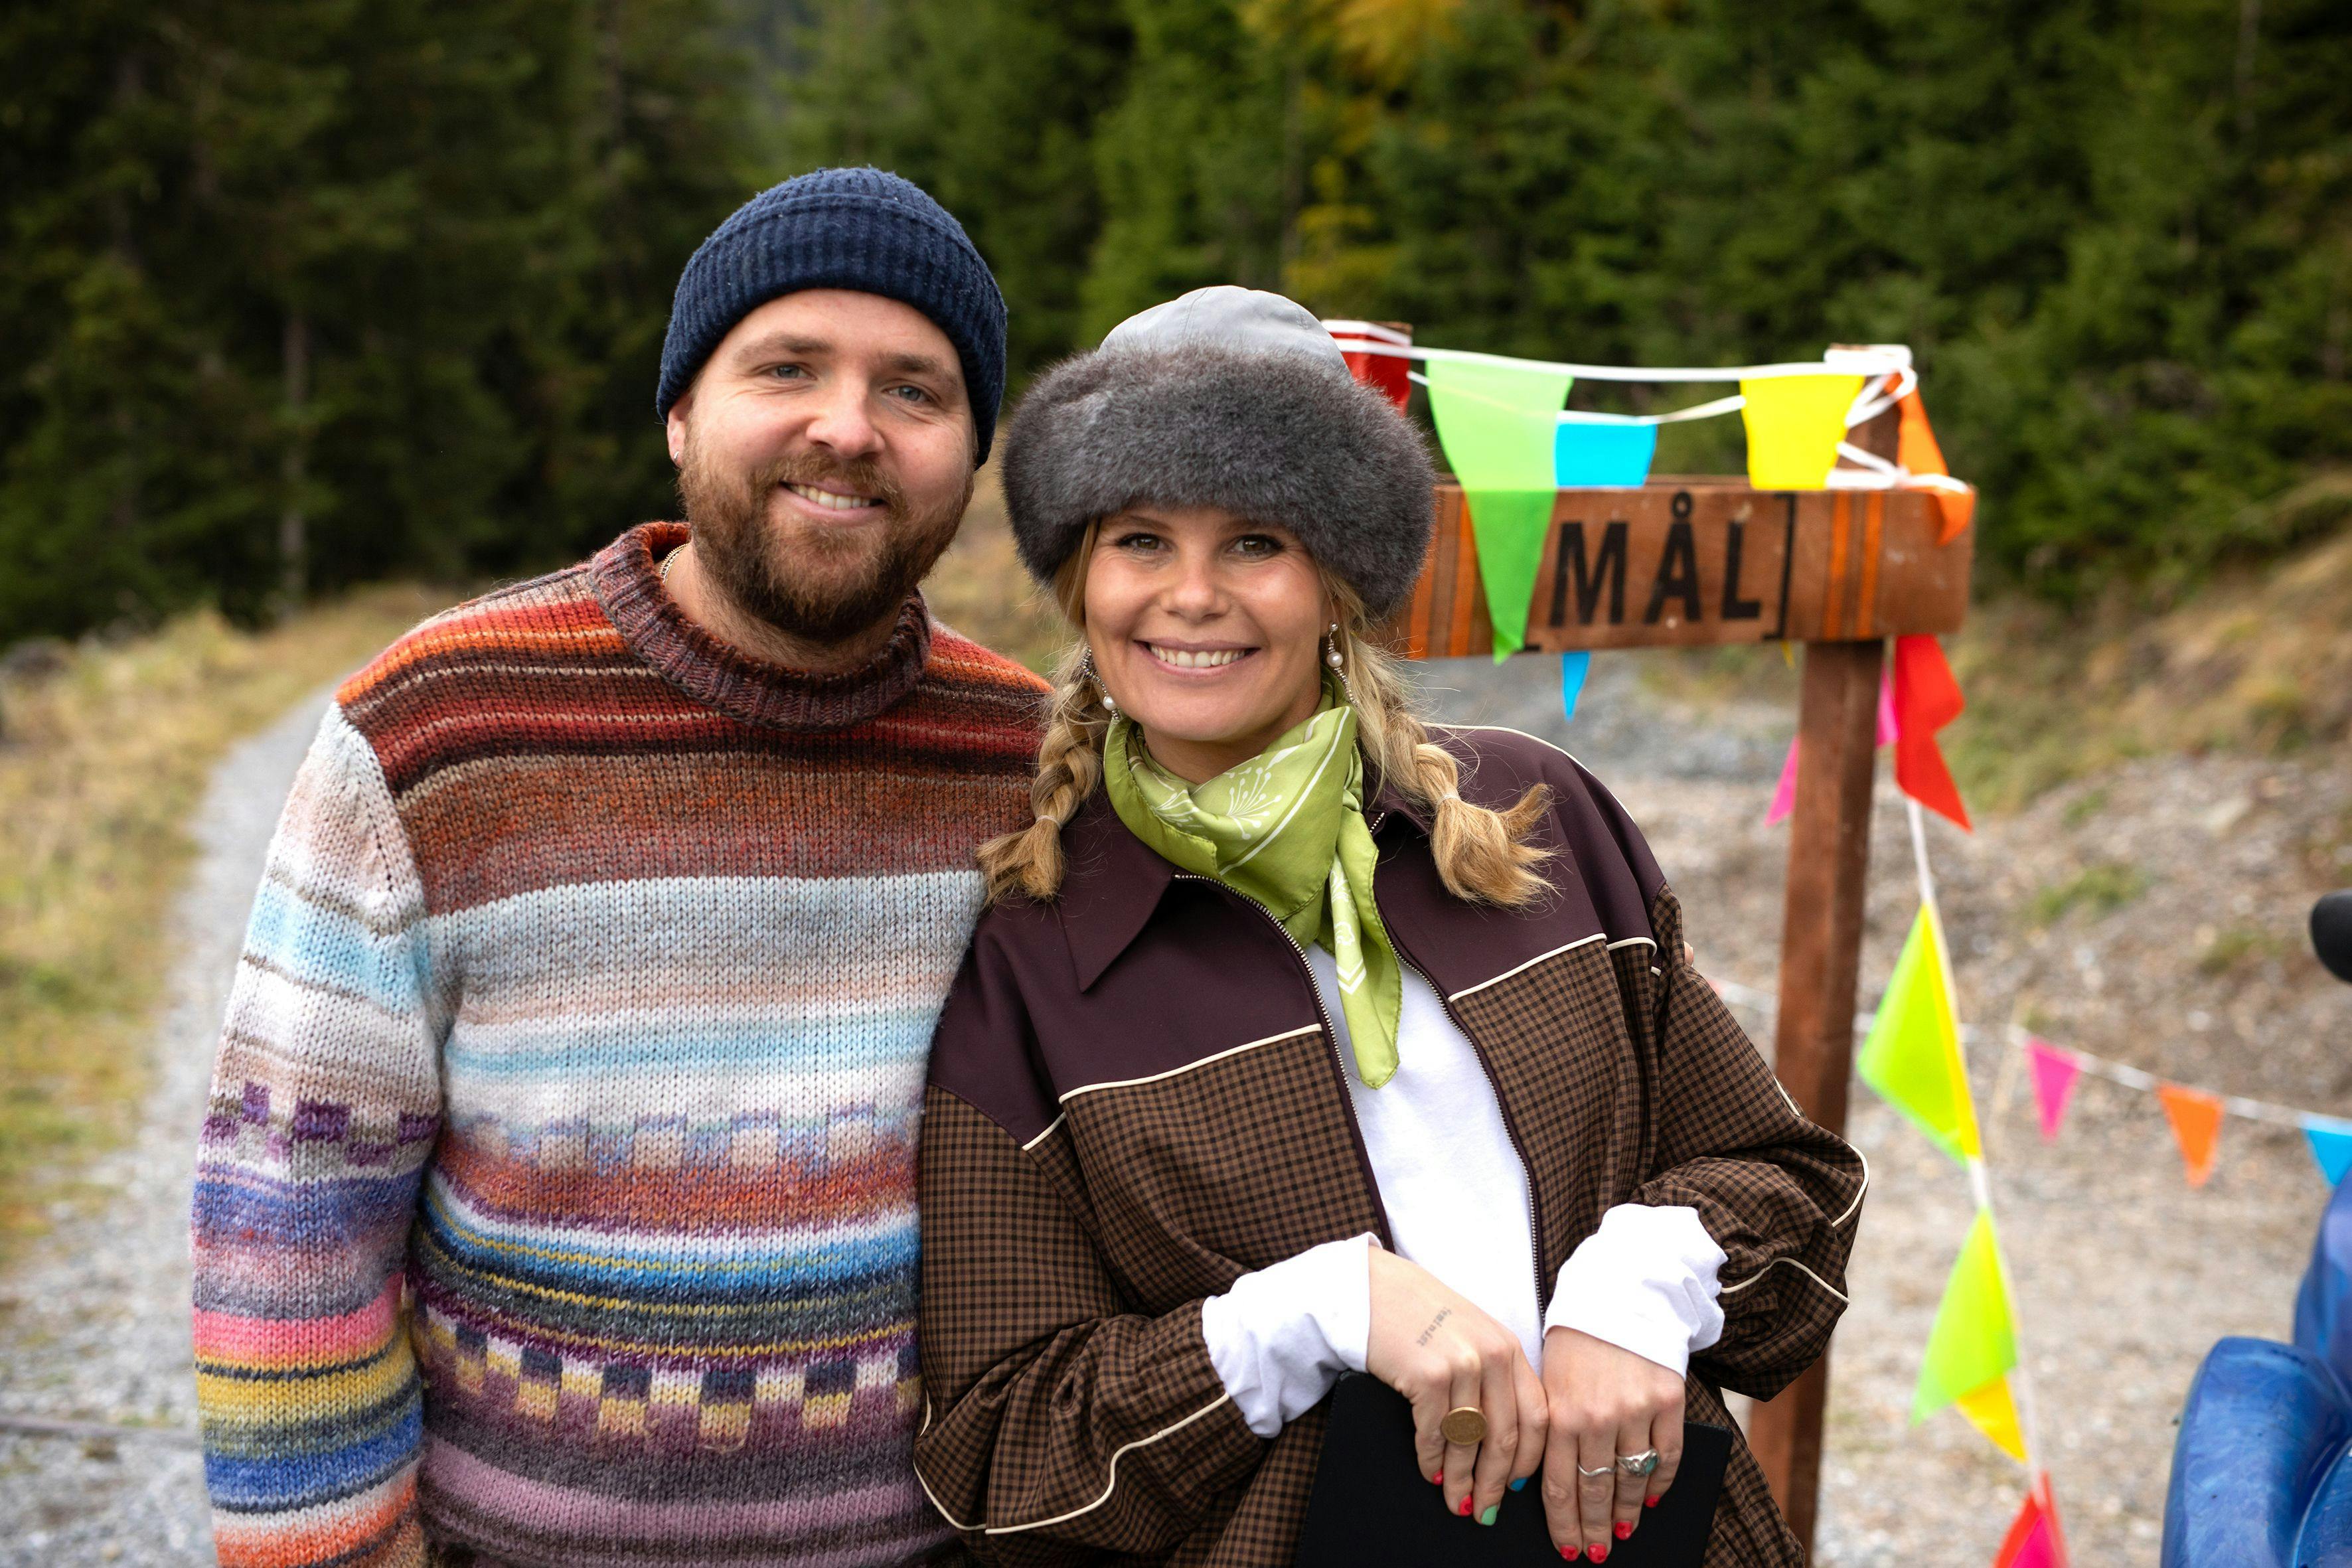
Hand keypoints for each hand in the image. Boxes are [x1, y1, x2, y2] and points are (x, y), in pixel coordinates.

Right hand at [1364, 1248, 1547, 1526]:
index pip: (1536, 1416)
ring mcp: (1461, 1364)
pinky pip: (1434, 1433)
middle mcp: (1492, 1355)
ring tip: (1455, 1501)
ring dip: (1462, 1479)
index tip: (1516, 1487)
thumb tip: (1503, 1443)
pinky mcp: (1428, 1375)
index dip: (1528, 1460)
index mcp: (1509, 1347)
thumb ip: (1494, 1375)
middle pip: (1505, 1437)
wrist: (1372, 1287)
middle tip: (1484, 1511)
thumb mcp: (1471, 1335)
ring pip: (1469, 1441)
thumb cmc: (1421, 1314)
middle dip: (1494, 1483)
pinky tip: (1430, 1472)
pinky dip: (1432, 1460)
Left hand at [1538, 1326, 1684, 1561]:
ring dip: (1627, 1513)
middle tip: (1596, 1554)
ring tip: (1623, 1534)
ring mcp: (1636, 1411)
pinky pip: (1668, 1457)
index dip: (1564, 1525)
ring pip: (1632, 1480)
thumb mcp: (1548, 1378)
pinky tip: (1652, 1499)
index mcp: (1560, 1412)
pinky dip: (1660, 1483)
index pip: (1560, 1487)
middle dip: (1594, 1529)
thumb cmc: (1577, 1337)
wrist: (1621, 1292)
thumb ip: (1548, 1427)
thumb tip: (1538, 1481)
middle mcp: (1598, 1417)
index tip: (1568, 1549)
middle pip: (1596, 1491)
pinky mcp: (1669, 1401)